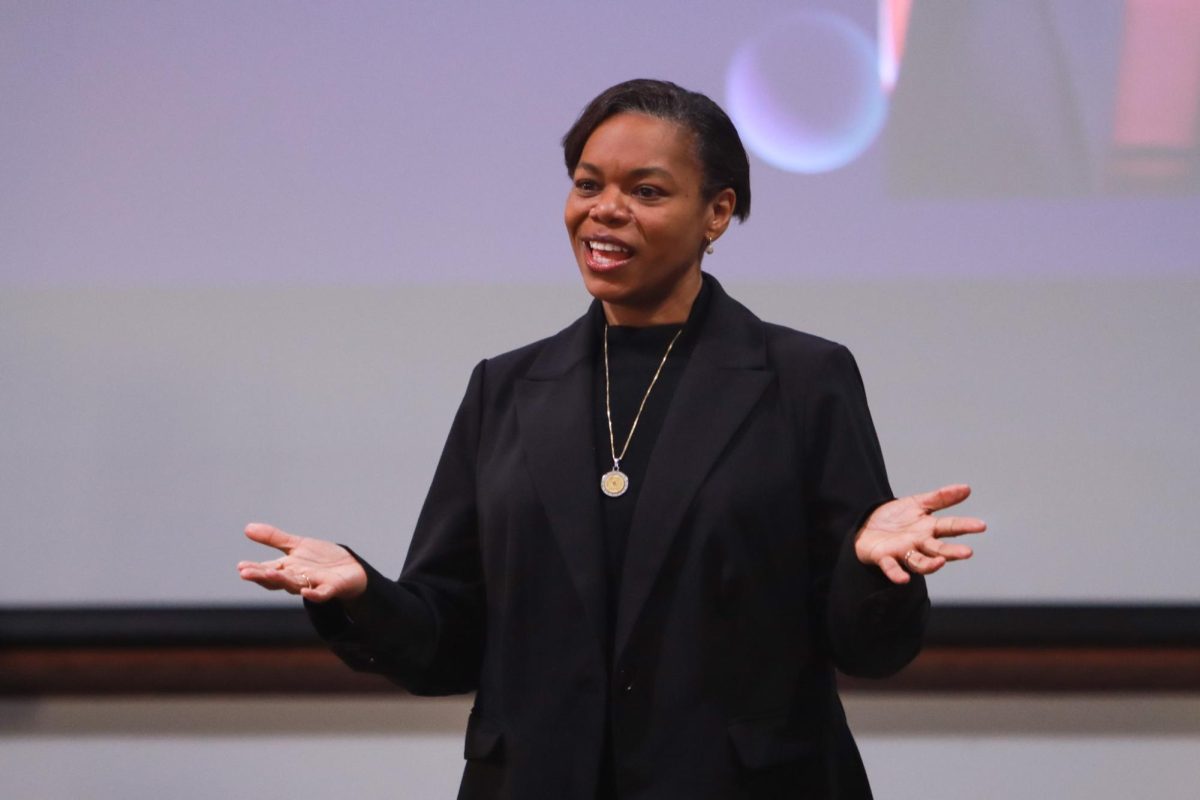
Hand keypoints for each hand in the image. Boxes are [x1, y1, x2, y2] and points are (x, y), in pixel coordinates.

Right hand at [237, 523, 366, 602]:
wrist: (350, 568)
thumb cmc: (321, 560)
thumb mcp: (296, 545)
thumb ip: (273, 538)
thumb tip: (247, 528)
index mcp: (287, 568)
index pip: (267, 569)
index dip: (254, 569)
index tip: (240, 566)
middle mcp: (297, 578)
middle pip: (277, 579)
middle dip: (261, 576)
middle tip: (245, 573)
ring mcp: (313, 584)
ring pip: (294, 584)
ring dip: (281, 580)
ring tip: (269, 574)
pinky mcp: (330, 588)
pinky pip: (321, 594)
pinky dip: (313, 595)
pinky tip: (305, 592)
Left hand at [855, 484, 985, 584]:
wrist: (864, 525)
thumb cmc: (894, 518)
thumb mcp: (917, 503)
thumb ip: (941, 497)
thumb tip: (967, 488)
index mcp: (928, 529)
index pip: (950, 527)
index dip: (965, 526)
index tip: (981, 525)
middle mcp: (919, 544)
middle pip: (938, 549)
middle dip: (952, 552)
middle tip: (966, 552)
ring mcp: (902, 552)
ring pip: (919, 562)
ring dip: (930, 565)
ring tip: (940, 562)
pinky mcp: (884, 557)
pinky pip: (891, 568)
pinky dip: (897, 574)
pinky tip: (904, 578)